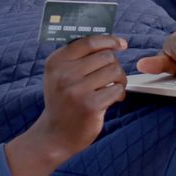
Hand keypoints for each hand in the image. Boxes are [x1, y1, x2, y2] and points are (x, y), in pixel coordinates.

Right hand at [34, 35, 128, 156]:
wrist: (55, 135)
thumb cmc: (63, 101)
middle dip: (115, 65)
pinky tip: (112, 99)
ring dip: (120, 79)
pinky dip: (119, 93)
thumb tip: (109, 42)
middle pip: (105, 56)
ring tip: (113, 88)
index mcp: (56, 62)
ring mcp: (76, 90)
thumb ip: (78, 57)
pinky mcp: (90, 106)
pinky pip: (117, 89)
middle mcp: (64, 74)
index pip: (88, 42)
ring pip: (114, 71)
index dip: (108, 40)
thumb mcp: (59, 75)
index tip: (120, 43)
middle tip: (113, 77)